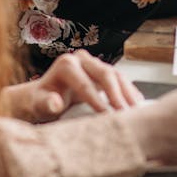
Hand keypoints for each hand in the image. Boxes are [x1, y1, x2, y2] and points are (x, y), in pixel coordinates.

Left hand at [4, 51, 143, 122]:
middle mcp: (81, 59)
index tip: (108, 116)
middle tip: (126, 115)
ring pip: (116, 75)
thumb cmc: (42, 101)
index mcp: (66, 65)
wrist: (45, 95)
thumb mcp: (39, 103)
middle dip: (118, 96)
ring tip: (137, 111)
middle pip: (105, 74)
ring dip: (128, 93)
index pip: (85, 84)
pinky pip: (120, 79)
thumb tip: (55, 102)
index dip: (98, 101)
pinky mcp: (103, 71)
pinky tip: (137, 104)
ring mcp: (94, 64)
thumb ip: (46, 103)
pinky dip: (129, 92)